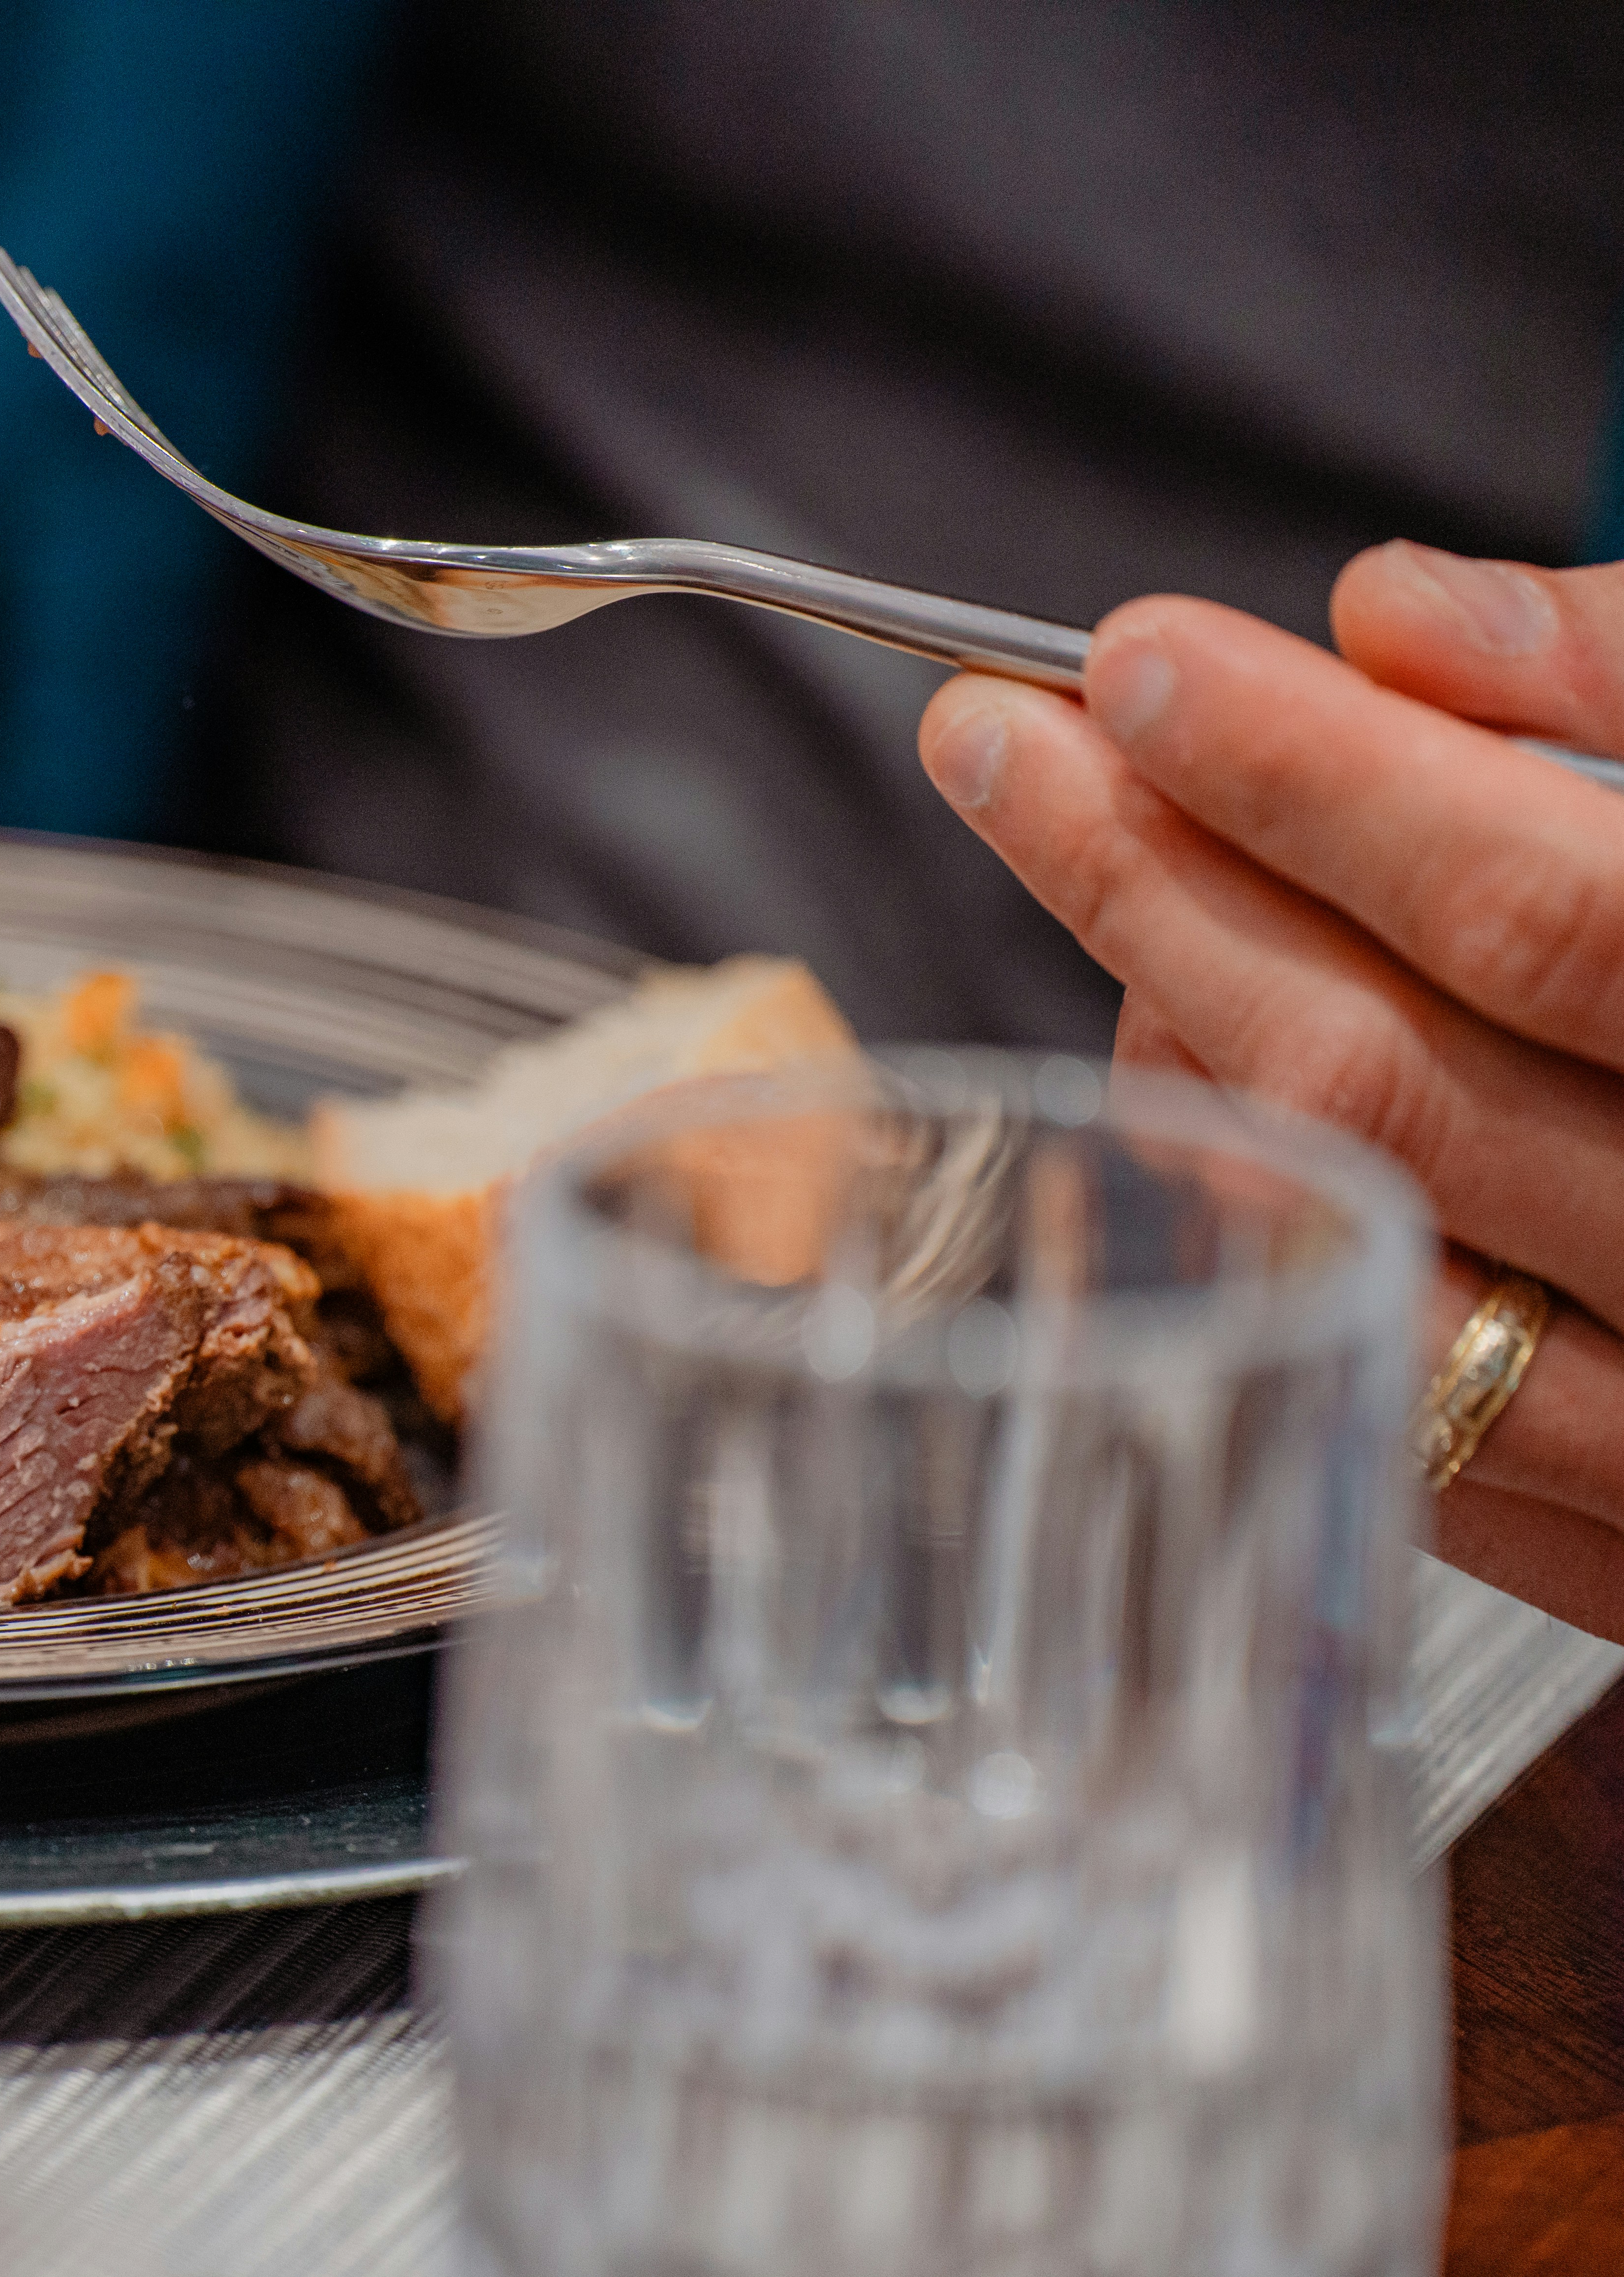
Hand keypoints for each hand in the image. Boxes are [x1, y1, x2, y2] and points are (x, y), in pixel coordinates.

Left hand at [917, 546, 1623, 1635]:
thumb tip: (1398, 620)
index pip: (1542, 900)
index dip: (1314, 770)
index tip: (1134, 661)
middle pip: (1401, 1064)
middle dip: (1164, 882)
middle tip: (1003, 743)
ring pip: (1370, 1230)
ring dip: (1190, 1052)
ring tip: (1122, 901)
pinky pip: (1403, 1387)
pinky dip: (1278, 1221)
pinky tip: (1211, 1093)